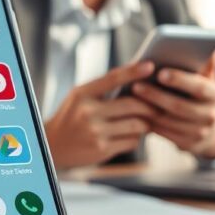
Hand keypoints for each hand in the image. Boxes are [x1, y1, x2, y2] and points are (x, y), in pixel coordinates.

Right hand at [44, 61, 158, 169]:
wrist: (53, 146)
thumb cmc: (71, 116)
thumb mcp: (80, 97)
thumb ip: (103, 88)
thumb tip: (137, 79)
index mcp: (83, 94)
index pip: (113, 78)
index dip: (133, 71)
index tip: (150, 66)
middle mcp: (88, 112)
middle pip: (132, 104)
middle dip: (150, 105)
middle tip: (161, 104)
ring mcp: (95, 132)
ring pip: (136, 124)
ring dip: (147, 123)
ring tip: (151, 120)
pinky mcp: (102, 149)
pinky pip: (132, 141)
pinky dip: (138, 137)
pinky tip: (136, 134)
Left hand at [132, 52, 214, 158]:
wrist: (208, 131)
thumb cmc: (199, 96)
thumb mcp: (205, 80)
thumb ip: (204, 65)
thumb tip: (210, 49)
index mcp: (214, 94)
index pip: (197, 86)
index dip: (179, 80)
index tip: (159, 72)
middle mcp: (210, 114)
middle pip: (179, 106)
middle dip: (156, 96)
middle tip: (136, 85)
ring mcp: (199, 132)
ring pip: (168, 121)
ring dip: (148, 110)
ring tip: (130, 98)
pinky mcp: (187, 145)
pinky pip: (164, 134)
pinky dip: (149, 123)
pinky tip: (135, 113)